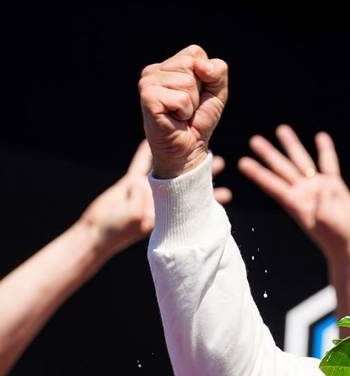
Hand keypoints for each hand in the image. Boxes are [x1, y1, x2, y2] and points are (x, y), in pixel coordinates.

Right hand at [79, 142, 231, 256]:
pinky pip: (138, 164)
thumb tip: (145, 194)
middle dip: (202, 175)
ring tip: (193, 148)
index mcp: (165, 212)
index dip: (207, 196)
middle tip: (221, 162)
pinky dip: (144, 152)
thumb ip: (142, 207)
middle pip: (184, 184)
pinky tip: (150, 140)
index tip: (226, 194)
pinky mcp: (128, 183)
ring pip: (165, 170)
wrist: (96, 235)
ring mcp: (144, 190)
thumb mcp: (135, 220)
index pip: (191, 202)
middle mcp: (158, 199)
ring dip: (178, 160)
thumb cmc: (115, 231)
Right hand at [139, 45, 228, 178]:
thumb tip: (200, 65)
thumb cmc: (199, 119)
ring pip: (187, 82)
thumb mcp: (217, 92)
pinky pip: (181, 98)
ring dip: (191, 103)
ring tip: (181, 113)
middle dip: (199, 90)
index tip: (198, 94)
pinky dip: (185, 111)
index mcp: (168, 66)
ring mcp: (147, 82)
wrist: (188, 148)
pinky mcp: (148, 97)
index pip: (195, 52)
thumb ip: (217, 72)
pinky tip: (174, 118)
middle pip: (191, 64)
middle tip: (188, 106)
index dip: (206, 75)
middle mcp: (154, 70)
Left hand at [238, 126, 349, 258]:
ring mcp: (317, 187)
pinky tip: (320, 137)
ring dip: (292, 146)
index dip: (258, 174)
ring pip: (302, 161)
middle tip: (255, 140)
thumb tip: (323, 189)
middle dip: (269, 154)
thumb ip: (322, 206)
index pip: (273, 184)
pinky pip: (328, 164)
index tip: (243, 163)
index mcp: (296, 202)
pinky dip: (325, 150)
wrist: (349, 243)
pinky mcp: (333, 186)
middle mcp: (303, 192)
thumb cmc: (336, 237)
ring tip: (282, 129)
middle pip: (282, 168)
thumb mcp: (327, 223)